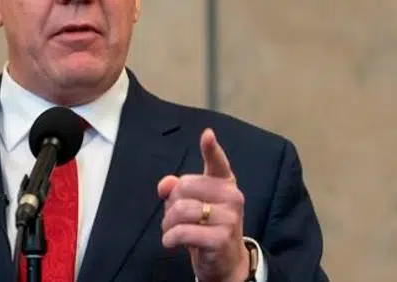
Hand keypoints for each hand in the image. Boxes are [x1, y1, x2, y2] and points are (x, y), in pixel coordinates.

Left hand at [157, 128, 248, 281]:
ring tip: (172, 231)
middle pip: (183, 186)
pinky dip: (170, 238)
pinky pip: (182, 231)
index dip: (211, 148)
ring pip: (180, 210)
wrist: (225, 261)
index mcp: (224, 183)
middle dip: (170, 204)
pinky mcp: (221, 238)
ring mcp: (229, 217)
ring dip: (167, 223)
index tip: (207, 135)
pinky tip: (172, 242)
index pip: (217, 162)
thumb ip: (177, 189)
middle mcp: (231, 196)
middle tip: (175, 218)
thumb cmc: (206, 227)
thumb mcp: (192, 205)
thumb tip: (165, 184)